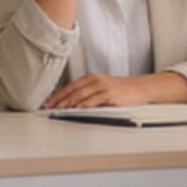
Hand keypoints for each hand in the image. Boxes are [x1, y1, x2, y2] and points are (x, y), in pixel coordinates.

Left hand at [45, 73, 165, 109]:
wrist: (139, 88)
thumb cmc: (120, 89)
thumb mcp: (101, 88)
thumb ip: (87, 93)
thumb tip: (69, 103)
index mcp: (90, 78)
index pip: (69, 86)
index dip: (57, 95)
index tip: (47, 102)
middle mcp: (95, 80)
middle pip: (72, 90)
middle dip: (58, 99)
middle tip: (48, 107)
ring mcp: (102, 86)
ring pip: (81, 94)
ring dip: (68, 102)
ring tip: (58, 109)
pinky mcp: (110, 93)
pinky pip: (94, 99)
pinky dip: (85, 104)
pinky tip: (77, 108)